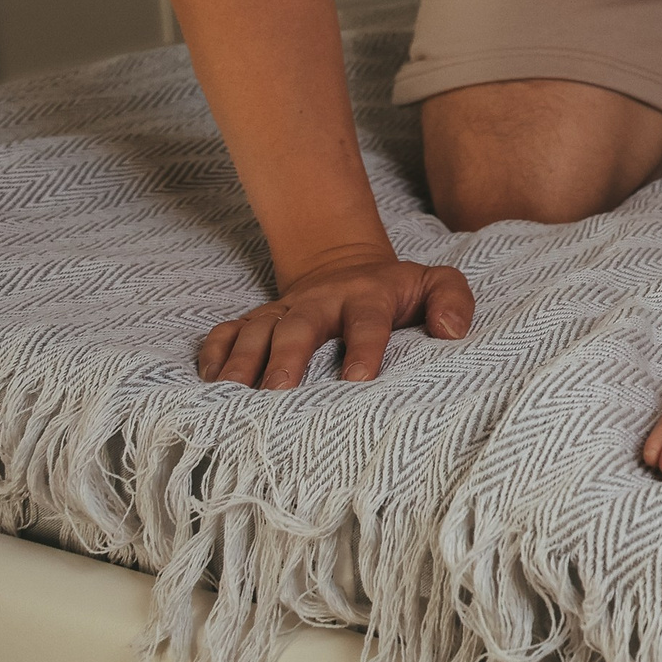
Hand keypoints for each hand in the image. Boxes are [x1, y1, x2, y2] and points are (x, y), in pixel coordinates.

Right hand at [196, 246, 473, 389]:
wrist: (345, 266)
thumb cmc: (396, 290)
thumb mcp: (435, 283)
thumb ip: (452, 300)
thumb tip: (451, 331)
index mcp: (367, 296)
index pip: (367, 321)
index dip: (364, 347)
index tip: (359, 379)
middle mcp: (320, 302)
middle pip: (299, 327)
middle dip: (286, 357)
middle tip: (277, 392)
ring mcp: (283, 310)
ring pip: (256, 331)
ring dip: (241, 361)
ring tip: (229, 396)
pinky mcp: (257, 319)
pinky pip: (226, 331)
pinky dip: (213, 352)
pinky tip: (209, 380)